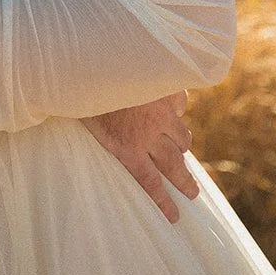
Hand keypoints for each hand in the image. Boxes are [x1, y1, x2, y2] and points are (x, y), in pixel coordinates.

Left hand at [83, 91, 196, 223]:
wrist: (94, 58)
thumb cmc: (82, 89)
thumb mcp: (87, 120)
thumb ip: (103, 134)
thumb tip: (107, 140)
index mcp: (126, 146)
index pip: (149, 182)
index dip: (163, 201)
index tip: (174, 216)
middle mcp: (148, 133)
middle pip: (173, 165)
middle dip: (185, 183)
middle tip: (193, 194)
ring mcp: (162, 112)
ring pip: (182, 138)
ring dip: (182, 146)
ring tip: (182, 151)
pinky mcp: (168, 90)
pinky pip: (179, 105)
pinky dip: (176, 109)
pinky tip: (171, 109)